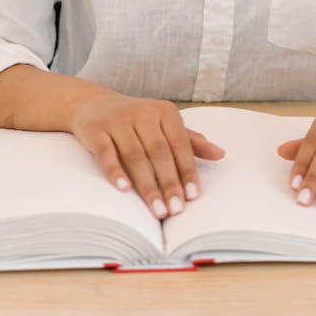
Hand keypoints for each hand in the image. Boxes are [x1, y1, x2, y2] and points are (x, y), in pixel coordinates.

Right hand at [69, 90, 224, 218]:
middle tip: (176, 209)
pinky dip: (114, 171)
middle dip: (169, 183)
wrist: (94, 104)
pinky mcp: (95, 130)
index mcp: (164, 111)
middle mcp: (142, 112)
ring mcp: (117, 120)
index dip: (187, 170)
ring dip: (147, 185)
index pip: (179, 143)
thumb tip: (221, 154)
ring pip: (135, 155)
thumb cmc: (137, 121)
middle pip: (158, 152)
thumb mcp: (164, 125)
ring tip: (157, 210)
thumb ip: (190, 141)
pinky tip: (123, 189)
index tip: (193, 196)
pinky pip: (106, 152)